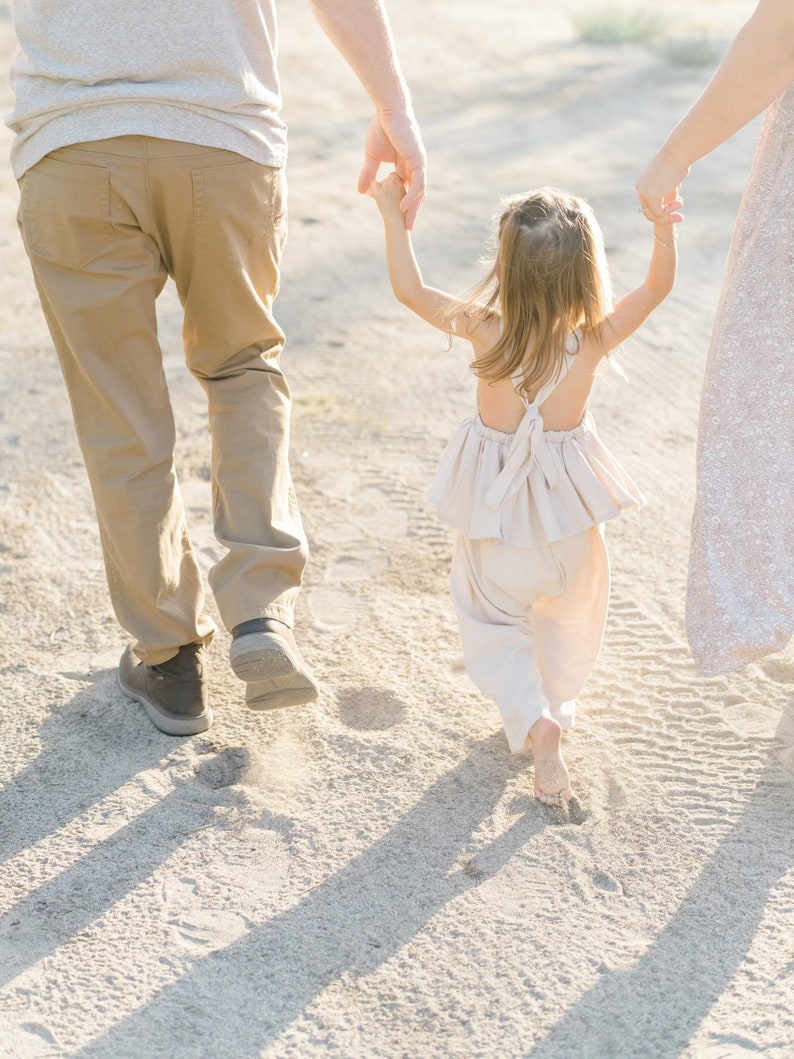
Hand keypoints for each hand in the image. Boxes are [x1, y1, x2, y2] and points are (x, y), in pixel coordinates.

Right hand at [357, 110, 426, 228]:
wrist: (387, 110)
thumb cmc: (380, 128)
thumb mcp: (372, 157)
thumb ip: (368, 174)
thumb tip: (361, 192)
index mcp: (406, 166)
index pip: (407, 190)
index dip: (404, 206)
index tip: (399, 221)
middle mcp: (415, 167)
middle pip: (416, 194)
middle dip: (412, 212)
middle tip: (407, 229)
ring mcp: (418, 163)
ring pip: (419, 191)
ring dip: (413, 208)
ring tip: (407, 224)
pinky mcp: (418, 159)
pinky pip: (417, 182)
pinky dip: (411, 195)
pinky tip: (405, 207)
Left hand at [636, 152, 688, 223]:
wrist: (678, 153)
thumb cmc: (678, 160)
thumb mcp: (670, 176)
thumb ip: (667, 187)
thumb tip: (670, 198)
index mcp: (643, 182)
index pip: (648, 202)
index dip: (662, 207)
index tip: (678, 203)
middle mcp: (640, 187)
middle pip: (648, 211)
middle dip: (664, 216)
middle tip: (679, 217)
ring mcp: (644, 192)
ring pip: (653, 215)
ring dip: (668, 217)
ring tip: (680, 215)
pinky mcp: (651, 196)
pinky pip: (659, 212)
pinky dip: (670, 211)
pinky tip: (679, 204)